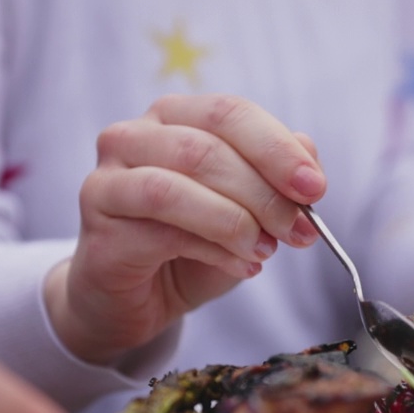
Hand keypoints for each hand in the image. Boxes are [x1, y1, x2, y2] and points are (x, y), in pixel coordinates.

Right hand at [47, 94, 324, 364]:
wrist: (139, 299)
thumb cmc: (194, 243)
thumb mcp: (249, 207)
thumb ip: (276, 176)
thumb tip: (308, 154)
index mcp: (174, 116)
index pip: (229, 113)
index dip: (277, 149)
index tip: (315, 188)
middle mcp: (133, 136)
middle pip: (206, 149)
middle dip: (264, 194)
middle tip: (299, 231)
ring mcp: (107, 180)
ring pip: (177, 187)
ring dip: (236, 222)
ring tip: (267, 250)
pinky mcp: (98, 229)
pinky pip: (162, 232)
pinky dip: (213, 250)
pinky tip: (243, 267)